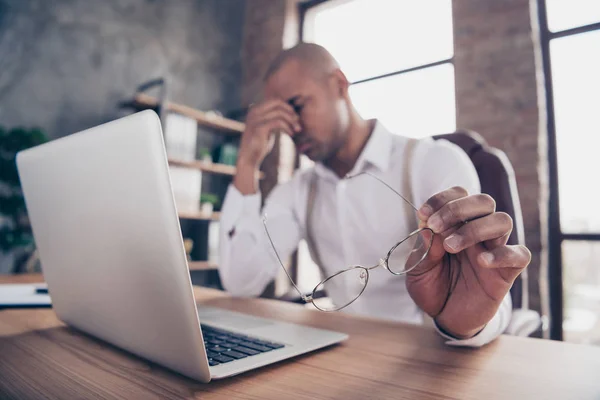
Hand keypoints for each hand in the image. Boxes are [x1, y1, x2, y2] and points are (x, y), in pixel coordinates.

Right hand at [237, 99, 300, 168]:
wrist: (249, 159)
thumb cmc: (260, 144)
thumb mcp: (267, 128)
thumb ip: (274, 118)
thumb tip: (290, 111)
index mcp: (255, 109)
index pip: (275, 100)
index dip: (287, 107)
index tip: (295, 118)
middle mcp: (253, 111)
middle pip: (277, 102)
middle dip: (290, 111)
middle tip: (298, 122)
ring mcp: (255, 119)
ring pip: (279, 112)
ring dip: (291, 121)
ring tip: (297, 130)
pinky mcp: (259, 128)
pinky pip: (278, 122)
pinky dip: (287, 127)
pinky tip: (291, 134)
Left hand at [405, 187, 530, 338]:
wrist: (445, 317)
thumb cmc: (432, 287)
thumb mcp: (418, 269)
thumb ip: (424, 249)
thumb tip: (428, 228)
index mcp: (456, 224)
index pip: (459, 195)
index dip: (442, 199)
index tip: (423, 214)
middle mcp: (478, 231)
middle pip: (484, 201)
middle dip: (458, 208)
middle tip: (436, 226)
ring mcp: (494, 249)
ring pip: (502, 220)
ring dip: (475, 229)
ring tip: (451, 246)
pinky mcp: (507, 271)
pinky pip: (519, 254)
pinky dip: (502, 254)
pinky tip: (481, 262)